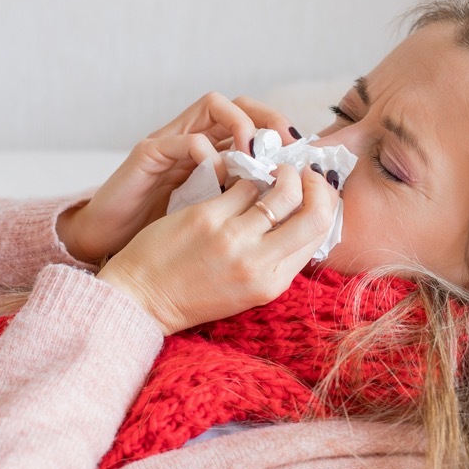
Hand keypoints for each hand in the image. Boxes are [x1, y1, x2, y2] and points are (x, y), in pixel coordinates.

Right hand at [57, 93, 300, 262]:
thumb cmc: (168, 244)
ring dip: (242, 125)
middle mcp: (193, 141)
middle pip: (239, 105)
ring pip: (213, 107)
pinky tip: (219, 177)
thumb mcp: (217, 220)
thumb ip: (247, 204)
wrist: (117, 255)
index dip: (282, 134)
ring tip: (257, 154)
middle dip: (269, 119)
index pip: (255, 125)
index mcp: (213, 157)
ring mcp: (170, 142)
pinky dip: (206, 153)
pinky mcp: (148, 154)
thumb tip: (295, 209)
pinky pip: (183, 139)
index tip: (304, 158)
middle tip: (289, 145)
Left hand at [96, 164, 336, 333]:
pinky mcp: (206, 217)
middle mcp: (257, 263)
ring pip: (280, 190)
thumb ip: (276, 259)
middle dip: (314, 184)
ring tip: (271, 168)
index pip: (319, 234)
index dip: (324, 203)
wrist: (143, 299)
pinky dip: (244, 174)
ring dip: (281, 172)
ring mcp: (232, 238)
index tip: (315, 189)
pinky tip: (236, 175)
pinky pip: (241, 183)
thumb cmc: (193, 294)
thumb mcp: (246, 289)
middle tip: (302, 173)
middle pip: (314, 212)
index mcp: (272, 283)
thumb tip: (302, 217)